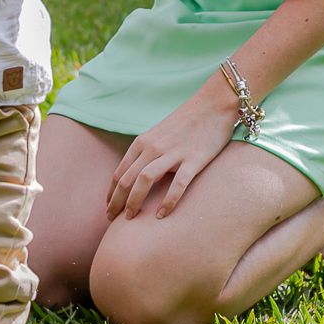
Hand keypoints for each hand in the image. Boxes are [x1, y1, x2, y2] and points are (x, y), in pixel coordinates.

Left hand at [106, 96, 234, 218]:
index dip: (111, 193)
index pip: (120, 172)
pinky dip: (167, 201)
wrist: (214, 104)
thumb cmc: (187, 122)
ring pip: (145, 180)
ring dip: (134, 201)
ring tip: (131, 219)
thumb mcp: (160, 135)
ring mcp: (172, 153)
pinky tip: (161, 215)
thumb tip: (139, 176)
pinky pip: (177, 184)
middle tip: (112, 220)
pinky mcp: (193, 159)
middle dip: (116, 202)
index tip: (109, 208)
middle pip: (127, 179)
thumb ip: (148, 153)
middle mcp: (153, 147)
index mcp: (142, 142)